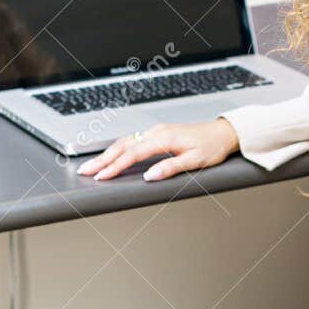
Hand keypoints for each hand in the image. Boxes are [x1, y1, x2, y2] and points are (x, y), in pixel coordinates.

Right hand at [77, 117, 238, 181]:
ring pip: (125, 142)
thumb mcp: (195, 161)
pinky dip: (118, 149)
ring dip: (107, 154)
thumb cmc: (212, 146)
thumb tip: (150, 176)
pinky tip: (111, 155)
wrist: (223, 132)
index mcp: (164, 138)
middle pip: (123, 146)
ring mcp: (156, 131)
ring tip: (92, 166)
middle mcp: (156, 132)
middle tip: (85, 171)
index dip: (116, 166)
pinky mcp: (157, 134)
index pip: (133, 154)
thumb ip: (171, 168)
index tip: (102, 177)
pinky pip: (132, 140)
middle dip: (102, 159)